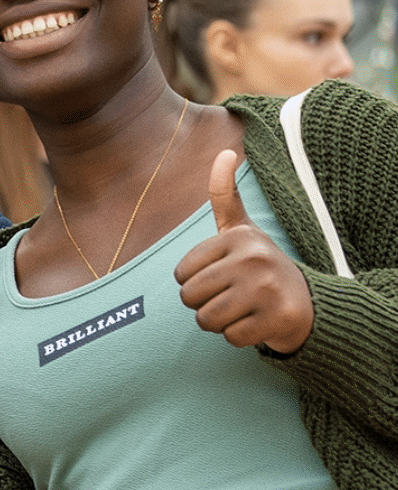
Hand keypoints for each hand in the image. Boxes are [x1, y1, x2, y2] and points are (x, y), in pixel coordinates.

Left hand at [173, 150, 314, 353]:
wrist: (308, 302)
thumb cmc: (260, 265)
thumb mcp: (242, 228)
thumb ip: (225, 195)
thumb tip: (226, 152)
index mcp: (237, 238)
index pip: (181, 274)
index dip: (194, 282)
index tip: (221, 276)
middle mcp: (253, 259)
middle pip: (190, 297)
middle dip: (203, 304)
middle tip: (231, 297)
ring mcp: (267, 289)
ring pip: (206, 320)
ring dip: (219, 323)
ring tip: (242, 309)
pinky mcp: (278, 318)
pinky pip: (231, 337)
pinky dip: (240, 337)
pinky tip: (258, 322)